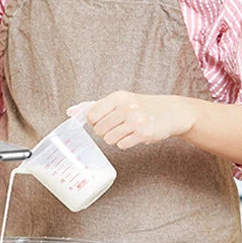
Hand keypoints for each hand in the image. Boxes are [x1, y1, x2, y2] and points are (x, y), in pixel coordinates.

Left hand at [70, 92, 195, 149]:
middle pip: (99, 129)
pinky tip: (133, 136)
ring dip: (114, 138)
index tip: (100, 121)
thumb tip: (70, 111)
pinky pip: (122, 145)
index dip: (93, 121)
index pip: (92, 114)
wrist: (170, 112)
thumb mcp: (120, 100)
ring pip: (109, 138)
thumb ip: (95, 105)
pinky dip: (125, 143)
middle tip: (114, 127)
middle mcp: (126, 107)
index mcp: (118, 97)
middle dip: (103, 131)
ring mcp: (136, 121)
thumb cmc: (140, 106)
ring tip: (124, 131)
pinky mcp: (144, 134)